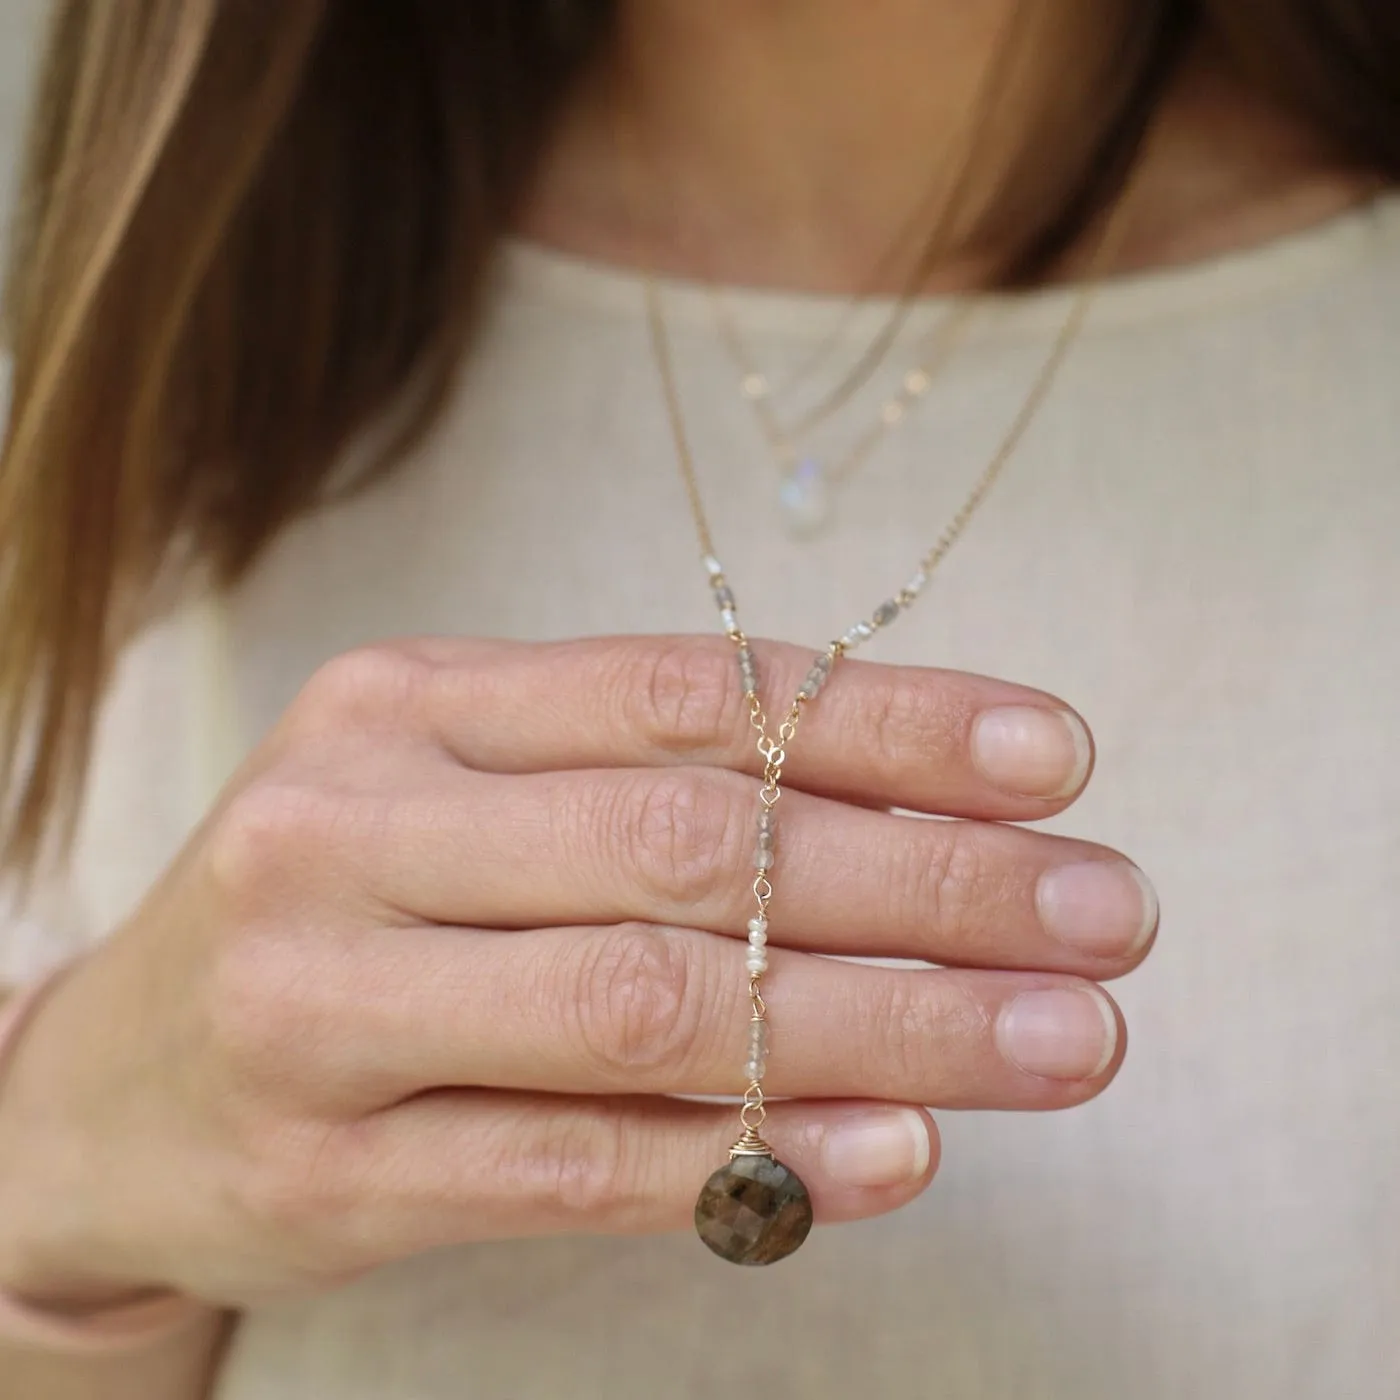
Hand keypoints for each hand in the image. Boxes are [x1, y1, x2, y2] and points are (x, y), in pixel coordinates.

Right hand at [0, 634, 1153, 1306]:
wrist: (103, 1089)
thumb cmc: (336, 910)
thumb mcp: (456, 799)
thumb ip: (638, 787)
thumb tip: (903, 810)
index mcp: (405, 706)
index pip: (684, 690)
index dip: (883, 720)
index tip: (1054, 756)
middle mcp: (354, 830)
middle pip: (688, 844)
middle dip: (926, 879)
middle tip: (1106, 909)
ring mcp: (326, 1006)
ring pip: (650, 1004)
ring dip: (888, 1022)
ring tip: (1064, 1037)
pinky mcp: (327, 1174)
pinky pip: (573, 1164)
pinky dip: (753, 1155)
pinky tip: (902, 1149)